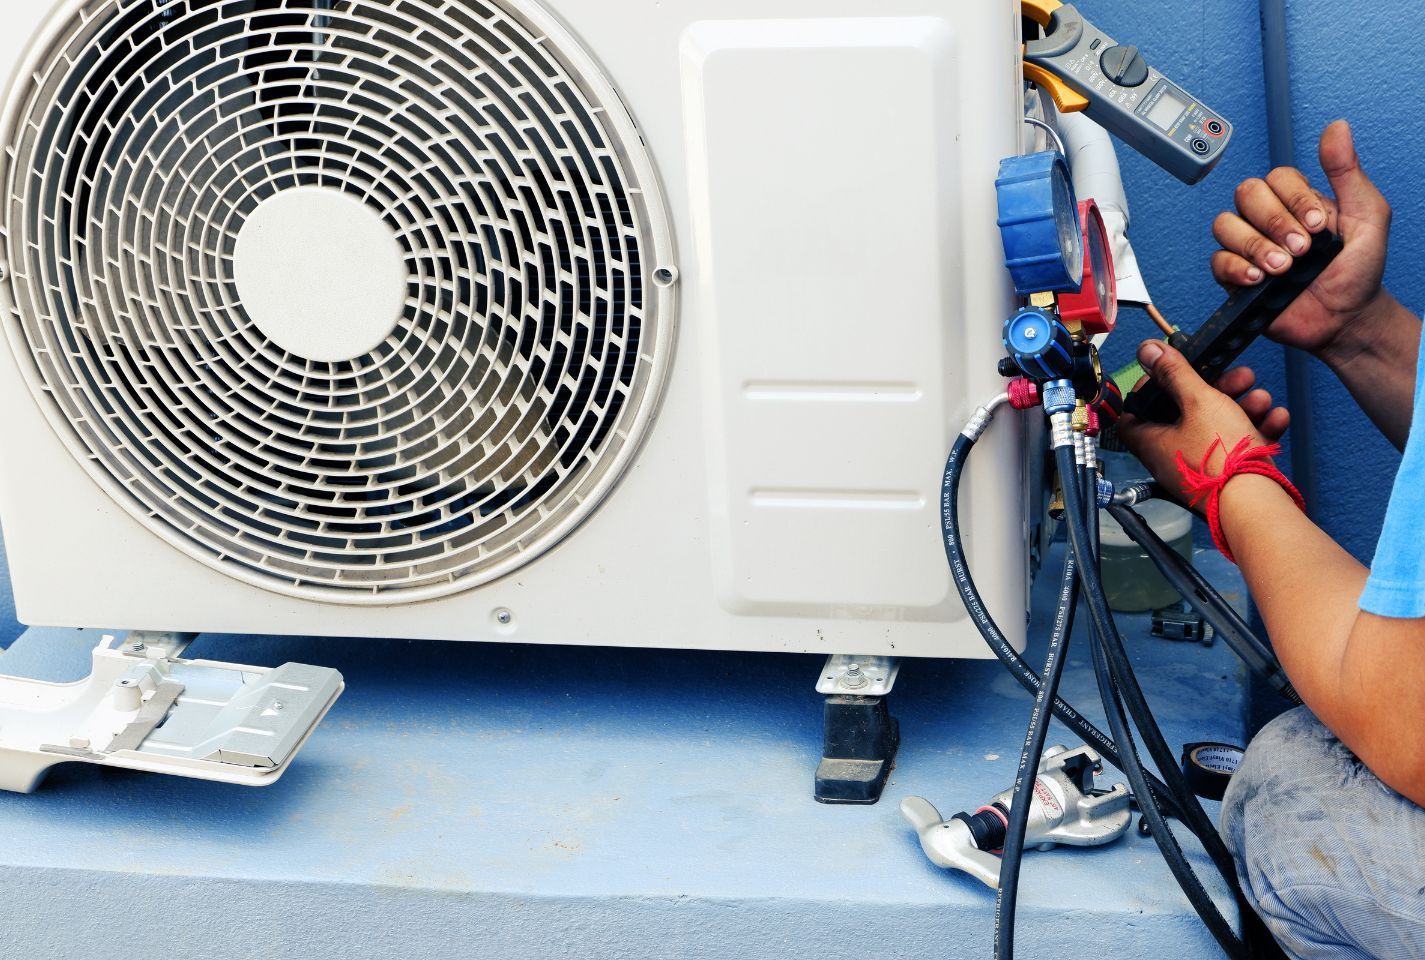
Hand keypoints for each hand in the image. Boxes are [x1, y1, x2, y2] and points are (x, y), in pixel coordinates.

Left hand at [1117, 342, 1288, 511]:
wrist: (1257, 506)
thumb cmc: (1223, 460)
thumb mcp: (1199, 401)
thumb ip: (1175, 373)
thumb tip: (1147, 351)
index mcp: (1153, 442)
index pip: (1134, 413)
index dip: (1149, 389)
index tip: (1170, 372)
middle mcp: (1172, 458)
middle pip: (1185, 414)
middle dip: (1215, 389)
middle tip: (1236, 377)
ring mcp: (1201, 469)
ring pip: (1217, 428)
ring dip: (1242, 406)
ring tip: (1261, 397)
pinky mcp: (1228, 477)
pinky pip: (1238, 447)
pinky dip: (1256, 429)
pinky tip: (1276, 417)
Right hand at [1210, 120, 1391, 361]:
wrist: (1346, 318)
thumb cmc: (1358, 270)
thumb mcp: (1367, 214)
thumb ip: (1347, 172)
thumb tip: (1336, 127)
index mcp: (1296, 200)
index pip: (1276, 178)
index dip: (1294, 199)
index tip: (1319, 226)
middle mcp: (1268, 219)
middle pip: (1246, 195)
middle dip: (1274, 222)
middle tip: (1301, 249)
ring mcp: (1248, 247)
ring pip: (1225, 225)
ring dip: (1254, 245)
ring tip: (1282, 268)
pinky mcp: (1233, 277)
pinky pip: (1217, 261)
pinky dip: (1236, 268)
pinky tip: (1259, 278)